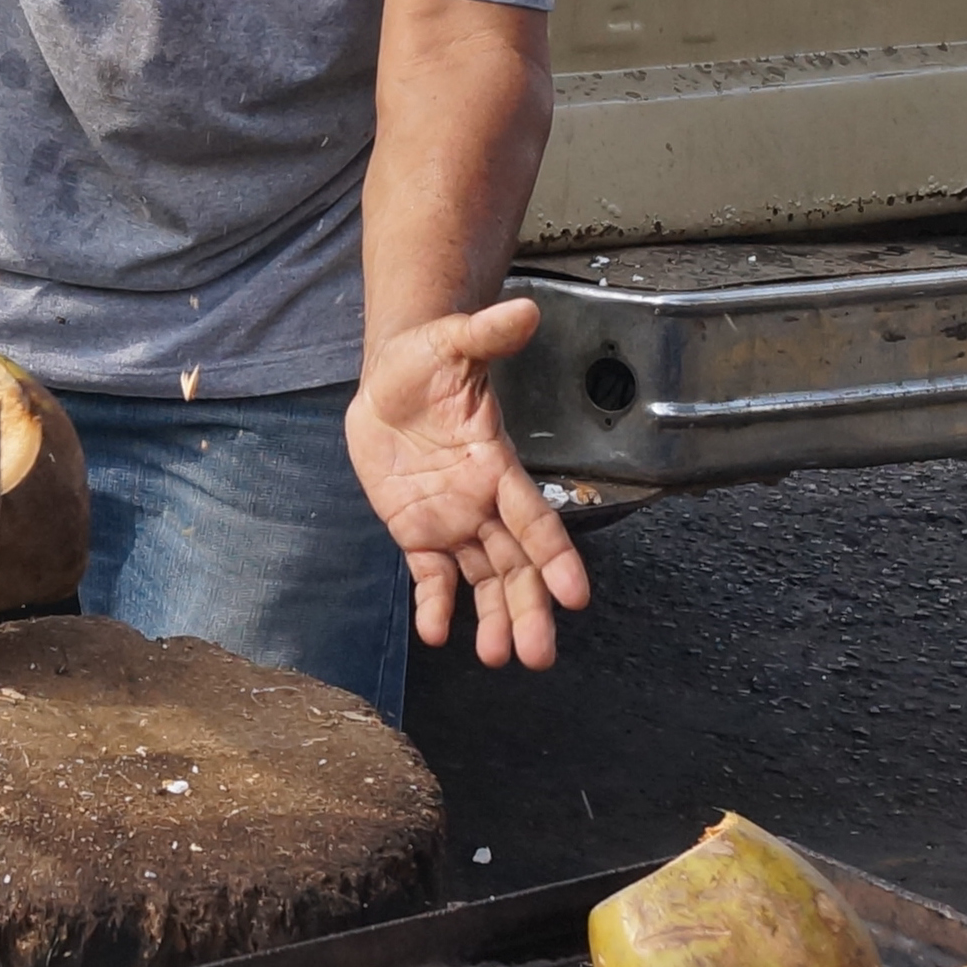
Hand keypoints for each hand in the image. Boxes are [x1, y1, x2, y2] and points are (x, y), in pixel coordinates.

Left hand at [346, 296, 592, 669]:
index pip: (534, 518)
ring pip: (482, 579)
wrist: (391, 379)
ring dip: (494, 618)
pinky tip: (437, 634)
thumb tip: (524, 309)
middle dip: (529, 608)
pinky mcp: (418, 532)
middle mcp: (481, 502)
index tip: (576, 594)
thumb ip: (486, 333)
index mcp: (495, 465)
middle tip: (539, 654)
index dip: (554, 557)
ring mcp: (452, 521)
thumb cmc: (429, 360)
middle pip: (515, 565)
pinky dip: (435, 606)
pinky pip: (432, 577)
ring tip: (502, 657)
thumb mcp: (451, 341)